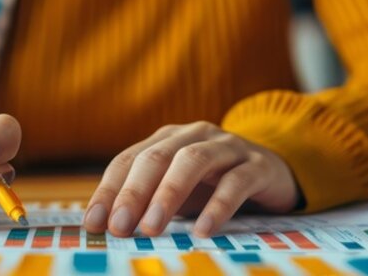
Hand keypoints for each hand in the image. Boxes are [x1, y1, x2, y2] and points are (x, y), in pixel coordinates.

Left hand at [83, 121, 298, 237]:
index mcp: (167, 139)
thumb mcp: (177, 191)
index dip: (108, 191)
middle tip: (119, 226)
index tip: (94, 223)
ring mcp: (227, 147)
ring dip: (168, 195)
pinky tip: (203, 230)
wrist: (273, 172)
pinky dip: (217, 207)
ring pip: (192, 162)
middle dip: (133, 194)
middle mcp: (194, 135)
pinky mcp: (257, 165)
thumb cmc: (214, 185)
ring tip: (151, 228)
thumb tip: (108, 229)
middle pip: (156, 158)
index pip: (128, 160)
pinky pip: (235, 183)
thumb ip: (147, 203)